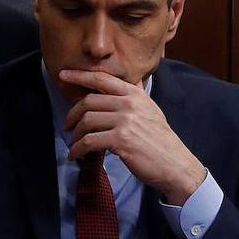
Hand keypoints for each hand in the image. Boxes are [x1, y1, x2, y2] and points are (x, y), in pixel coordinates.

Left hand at [60, 69, 206, 205]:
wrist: (175, 164)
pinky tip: (76, 155)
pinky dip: (78, 150)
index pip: (102, 78)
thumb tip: (134, 79)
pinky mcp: (121, 140)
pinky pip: (89, 141)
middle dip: (72, 115)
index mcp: (135, 94)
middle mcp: (130, 104)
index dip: (79, 75)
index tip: (63, 75)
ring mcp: (125, 121)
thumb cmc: (161, 140)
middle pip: (88, 101)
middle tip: (67, 126)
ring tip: (74, 144)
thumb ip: (138, 95)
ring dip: (75, 135)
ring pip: (86, 121)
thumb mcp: (152, 110)